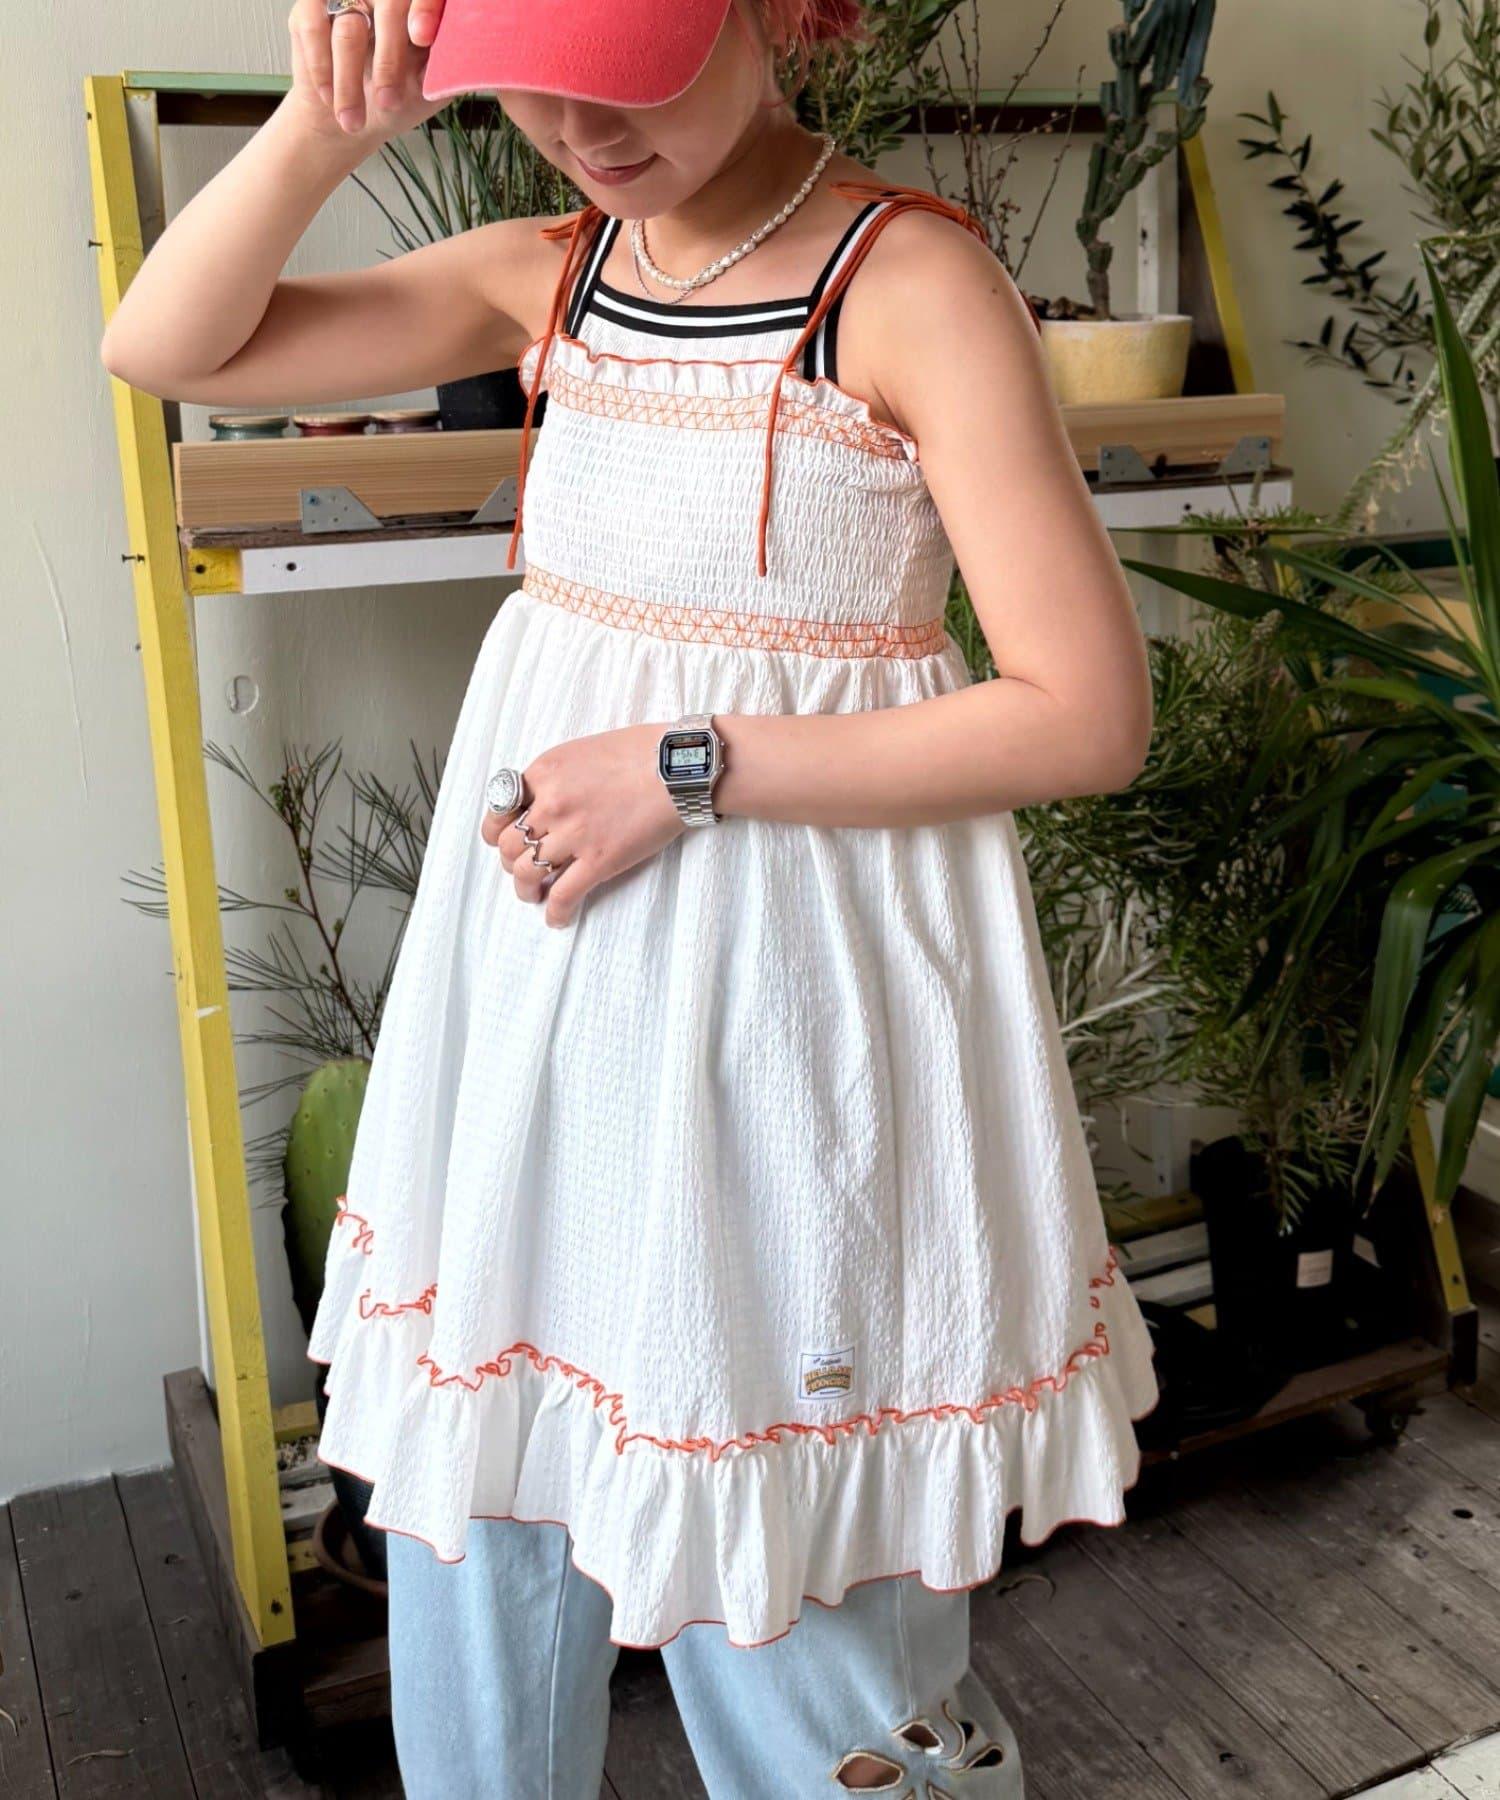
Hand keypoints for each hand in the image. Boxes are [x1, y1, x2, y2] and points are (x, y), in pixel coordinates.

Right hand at [287, 0, 447, 141]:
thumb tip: (459, 57)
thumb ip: (444, 70)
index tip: (422, 37)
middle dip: (389, 58)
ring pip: (350, 26)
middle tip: (387, 102)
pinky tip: (329, 98)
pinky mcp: (311, 8)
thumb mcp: (429, 90)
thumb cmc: (398, 101)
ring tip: (353, 121)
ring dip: (350, 82)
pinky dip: (322, 69)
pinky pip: (315, 28)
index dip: (426, 9)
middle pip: (389, 6)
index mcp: (419, 10)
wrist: (352, 120)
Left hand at [481, 725, 686, 927]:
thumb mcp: (583, 750)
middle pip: (510, 846)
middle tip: (524, 869)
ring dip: (526, 890)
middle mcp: (552, 804)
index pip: (499, 809)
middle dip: (511, 862)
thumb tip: (543, 800)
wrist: (679, 768)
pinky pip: (564, 895)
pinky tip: (557, 918)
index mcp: (545, 772)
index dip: (498, 831)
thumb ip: (556, 776)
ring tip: (533, 896)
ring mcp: (574, 834)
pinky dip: (555, 912)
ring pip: (527, 873)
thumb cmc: (642, 752)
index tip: (504, 840)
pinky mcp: (599, 861)